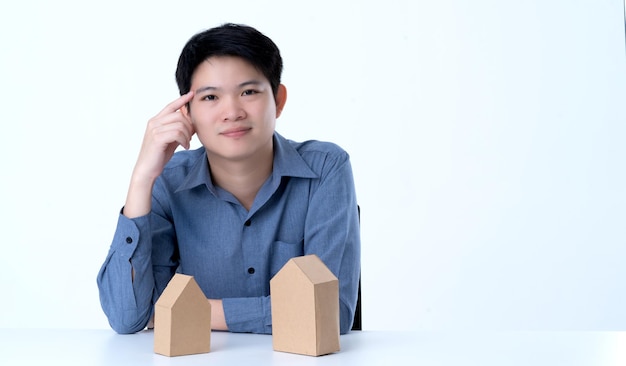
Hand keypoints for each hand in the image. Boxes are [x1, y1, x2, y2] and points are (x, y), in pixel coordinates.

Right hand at [123, 92, 194, 217]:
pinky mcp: (157, 138)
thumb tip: (192, 123)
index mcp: (156, 121)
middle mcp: (154, 122)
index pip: (170, 106)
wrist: (147, 169)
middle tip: (191, 137)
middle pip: (179, 115)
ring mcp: (154, 130)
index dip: (181, 100)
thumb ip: (178, 130)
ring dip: (188, 135)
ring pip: (180, 124)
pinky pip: (177, 133)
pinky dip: (184, 140)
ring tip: (187, 143)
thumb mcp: (171, 140)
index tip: (191, 94)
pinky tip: (185, 147)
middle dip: (190, 126)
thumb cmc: (158, 155)